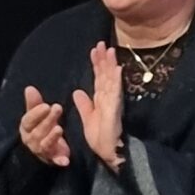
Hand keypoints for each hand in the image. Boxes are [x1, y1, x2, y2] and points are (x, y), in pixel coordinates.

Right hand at [18, 85, 69, 166]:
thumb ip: (34, 103)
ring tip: (59, 129)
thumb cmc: (41, 126)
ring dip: (52, 137)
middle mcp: (31, 141)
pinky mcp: (52, 159)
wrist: (47, 147)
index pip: (28, 121)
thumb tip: (29, 88)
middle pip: (37, 132)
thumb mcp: (37, 114)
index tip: (46, 106)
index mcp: (26, 128)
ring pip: (44, 145)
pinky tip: (66, 160)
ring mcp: (41, 151)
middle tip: (58, 108)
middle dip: (47, 120)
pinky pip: (55, 160)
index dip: (36, 114)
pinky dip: (60, 161)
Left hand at [71, 44, 123, 170]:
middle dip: (103, 59)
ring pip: (111, 79)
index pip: (98, 78)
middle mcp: (108, 97)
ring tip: (109, 49)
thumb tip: (77, 91)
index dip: (96, 64)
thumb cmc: (100, 138)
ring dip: (110, 64)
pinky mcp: (115, 108)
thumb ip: (84, 105)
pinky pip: (115, 91)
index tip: (94, 50)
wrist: (109, 152)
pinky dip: (116, 79)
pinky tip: (117, 68)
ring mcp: (113, 102)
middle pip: (105, 74)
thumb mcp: (87, 119)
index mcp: (101, 100)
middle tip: (101, 42)